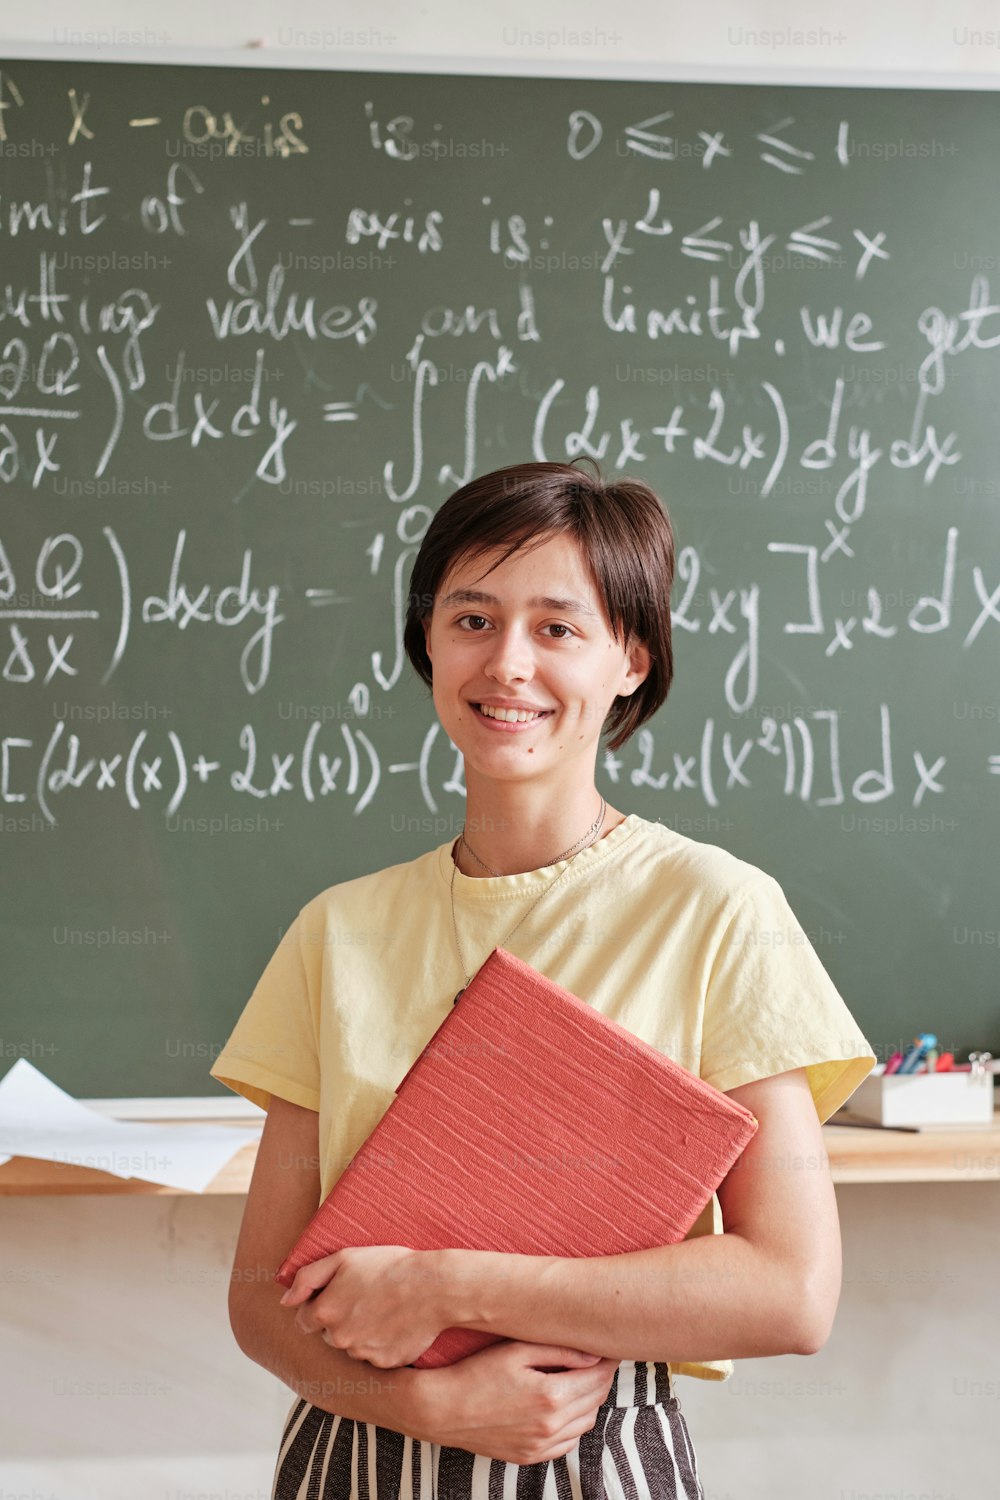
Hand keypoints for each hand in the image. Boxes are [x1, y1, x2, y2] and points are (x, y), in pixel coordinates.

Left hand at [278, 1245, 447, 1368]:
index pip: (305, 1320)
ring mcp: (362, 1354)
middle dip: (340, 1319)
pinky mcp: (385, 1365)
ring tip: (384, 1309)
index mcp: (326, 1312)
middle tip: (366, 1298)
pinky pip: (375, 1356)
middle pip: (329, 1334)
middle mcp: (339, 1339)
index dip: (321, 1305)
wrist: (434, 1287)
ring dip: (361, 1332)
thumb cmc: (389, 1266)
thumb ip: (307, 1278)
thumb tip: (285, 1301)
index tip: (341, 1294)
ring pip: (351, 1346)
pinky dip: (382, 1343)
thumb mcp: (344, 1258)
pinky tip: (396, 1324)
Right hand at [411, 1340, 618, 1463]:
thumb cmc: (474, 1372)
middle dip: (600, 1376)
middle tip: (596, 1356)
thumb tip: (594, 1352)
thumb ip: (559, 1351)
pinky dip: (574, 1423)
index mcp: (551, 1397)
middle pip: (595, 1400)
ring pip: (586, 1423)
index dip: (606, 1359)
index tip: (607, 1344)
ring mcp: (540, 1446)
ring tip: (579, 1377)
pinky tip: (562, 1405)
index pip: (597, 1377)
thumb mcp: (516, 1351)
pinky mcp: (529, 1456)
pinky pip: (567, 1442)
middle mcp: (551, 1427)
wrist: (440, 1410)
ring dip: (589, 1400)